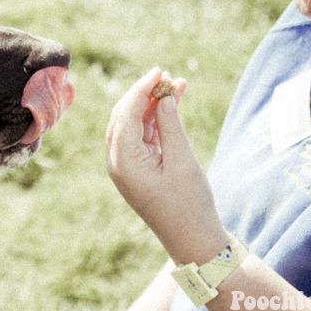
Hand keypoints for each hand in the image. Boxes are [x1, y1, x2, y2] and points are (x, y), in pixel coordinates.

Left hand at [105, 67, 228, 264]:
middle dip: (144, 93)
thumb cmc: (190, 204)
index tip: (159, 70)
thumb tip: (163, 95)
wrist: (193, 241)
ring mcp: (126, 166)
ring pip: (133, 125)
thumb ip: (170, 124)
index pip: (125, 114)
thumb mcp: (182, 160)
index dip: (141, 88)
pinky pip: (142, 137)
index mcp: (123, 161)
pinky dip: (155, 121)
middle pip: (124, 116)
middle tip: (167, 75)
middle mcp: (118, 162)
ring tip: (177, 85)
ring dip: (152, 105)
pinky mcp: (137, 169)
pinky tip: (172, 104)